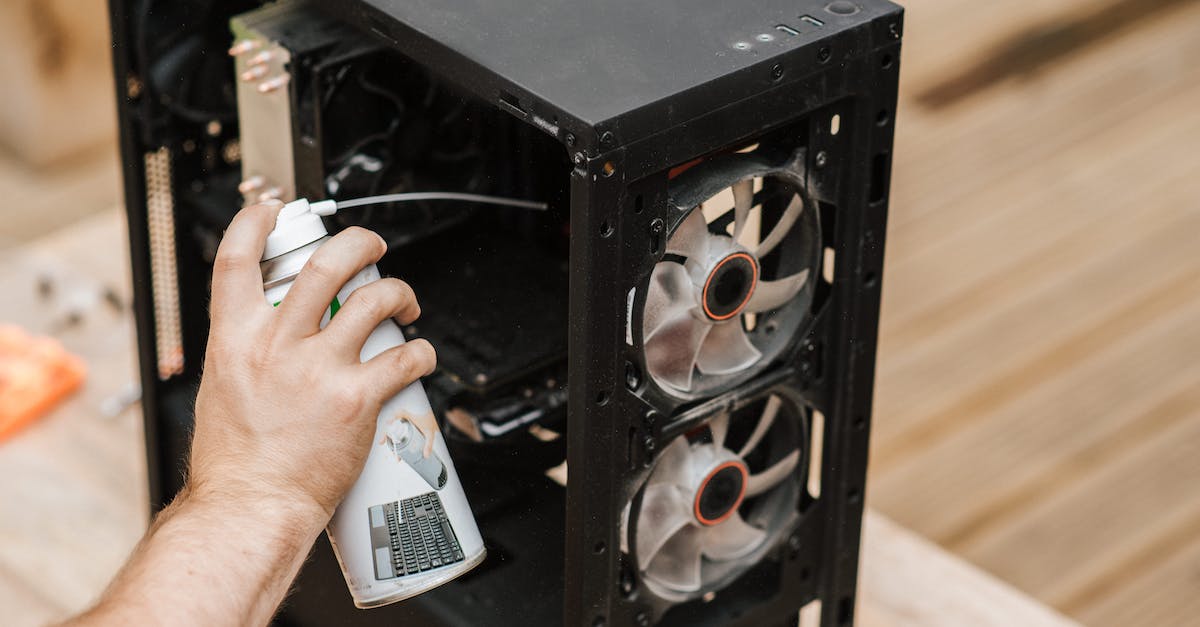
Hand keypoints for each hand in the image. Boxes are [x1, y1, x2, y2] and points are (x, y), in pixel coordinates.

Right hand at [189, 201, 436, 524]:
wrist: (250, 507)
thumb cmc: (234, 463)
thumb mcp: (220, 389)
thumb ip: (244, 353)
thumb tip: (266, 336)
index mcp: (234, 339)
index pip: (236, 259)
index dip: (255, 222)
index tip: (274, 209)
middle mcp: (277, 344)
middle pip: (325, 263)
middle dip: (359, 243)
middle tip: (373, 248)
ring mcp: (318, 368)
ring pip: (374, 301)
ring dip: (400, 294)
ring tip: (406, 305)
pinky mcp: (356, 397)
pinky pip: (403, 358)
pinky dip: (422, 352)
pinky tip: (421, 356)